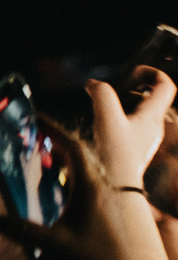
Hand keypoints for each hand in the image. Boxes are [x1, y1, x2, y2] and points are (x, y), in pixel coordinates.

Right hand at [0, 113, 177, 259]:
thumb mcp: (53, 245)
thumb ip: (22, 230)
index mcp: (91, 188)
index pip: (72, 148)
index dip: (54, 130)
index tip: (36, 118)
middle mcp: (102, 189)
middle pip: (80, 155)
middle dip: (57, 142)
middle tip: (34, 136)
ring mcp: (107, 201)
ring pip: (85, 170)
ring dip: (64, 160)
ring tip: (42, 159)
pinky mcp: (107, 213)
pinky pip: (88, 184)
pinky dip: (70, 177)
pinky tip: (57, 190)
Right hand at [91, 68, 174, 188]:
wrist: (116, 188)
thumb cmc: (115, 154)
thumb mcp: (107, 118)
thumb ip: (102, 95)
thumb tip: (94, 84)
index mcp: (152, 116)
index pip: (165, 86)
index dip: (151, 72)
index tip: (132, 72)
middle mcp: (154, 126)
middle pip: (152, 97)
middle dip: (132, 87)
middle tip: (112, 88)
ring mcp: (145, 138)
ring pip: (140, 111)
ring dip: (123, 103)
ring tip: (103, 106)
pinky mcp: (134, 148)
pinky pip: (131, 125)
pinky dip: (118, 118)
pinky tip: (101, 125)